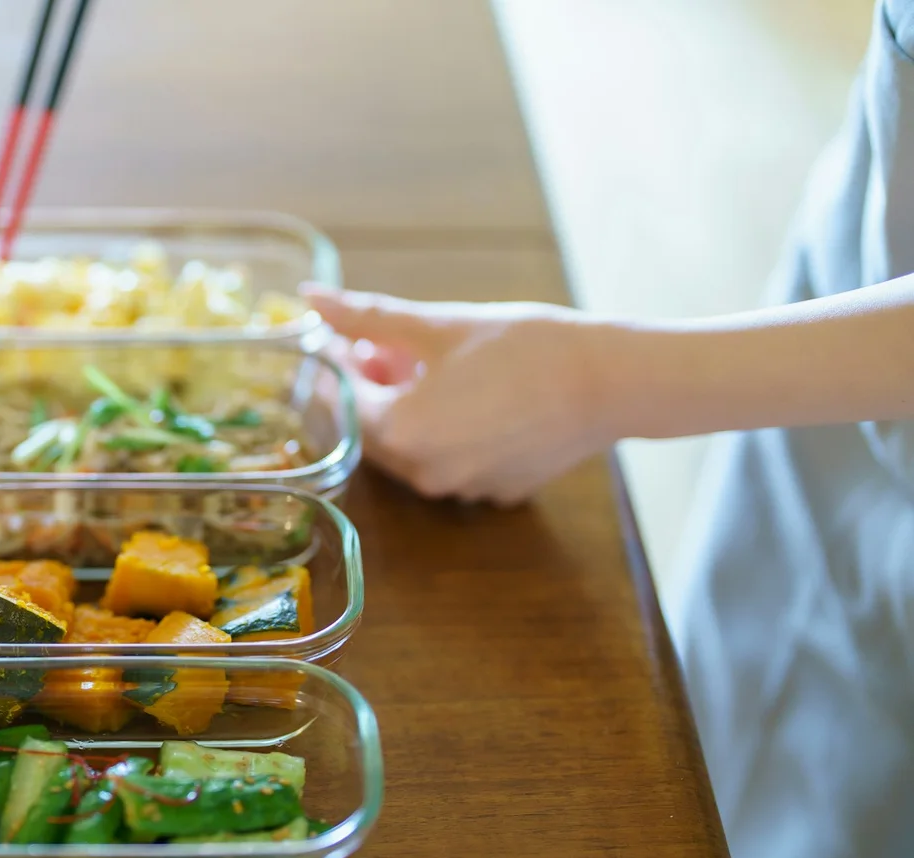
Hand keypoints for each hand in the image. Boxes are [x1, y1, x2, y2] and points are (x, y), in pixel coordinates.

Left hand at [304, 285, 616, 505]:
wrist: (613, 381)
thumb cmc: (526, 346)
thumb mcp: (439, 325)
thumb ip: (367, 317)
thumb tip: (311, 299)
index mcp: (401, 432)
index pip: (344, 401)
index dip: (339, 367)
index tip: (344, 337)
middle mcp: (425, 473)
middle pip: (376, 431)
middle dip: (372, 389)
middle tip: (385, 346)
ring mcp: (464, 489)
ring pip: (415, 448)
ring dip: (410, 409)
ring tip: (431, 365)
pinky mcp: (499, 492)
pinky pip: (456, 461)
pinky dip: (450, 430)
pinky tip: (473, 395)